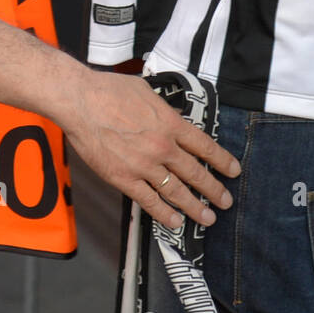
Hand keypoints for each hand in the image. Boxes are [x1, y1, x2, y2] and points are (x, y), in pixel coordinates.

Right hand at [62, 71, 239, 229]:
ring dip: (195, 207)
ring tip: (207, 218)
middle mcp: (163, 147)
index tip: (233, 170)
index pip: (204, 146)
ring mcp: (144, 166)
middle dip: (214, 190)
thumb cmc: (109, 90)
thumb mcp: (146, 92)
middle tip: (225, 202)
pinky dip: (164, 214)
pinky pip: (149, 201)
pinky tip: (175, 221)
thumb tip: (172, 116)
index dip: (222, 161)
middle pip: (196, 174)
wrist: (80, 101)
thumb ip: (162, 109)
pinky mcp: (124, 178)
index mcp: (170, 123)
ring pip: (177, 192)